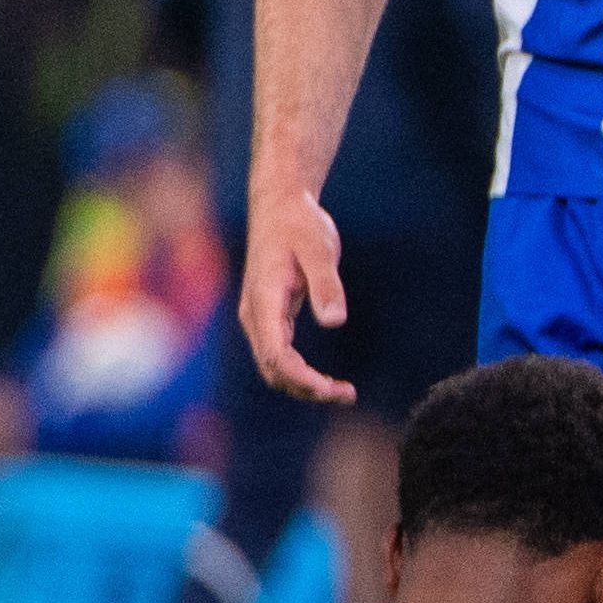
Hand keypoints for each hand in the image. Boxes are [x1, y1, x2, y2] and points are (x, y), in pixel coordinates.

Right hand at [240, 190, 355, 403]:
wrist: (280, 206)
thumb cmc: (299, 225)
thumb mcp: (320, 249)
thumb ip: (326, 284)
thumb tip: (334, 321)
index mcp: (264, 299)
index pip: (276, 354)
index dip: (301, 377)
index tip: (330, 388)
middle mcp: (255, 314)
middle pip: (273, 369)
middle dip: (306, 389)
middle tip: (346, 395)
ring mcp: (260, 317)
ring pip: (274, 367)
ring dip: (304, 385)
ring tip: (342, 392)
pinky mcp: (270, 317)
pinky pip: (279, 356)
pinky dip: (300, 373)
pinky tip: (326, 380)